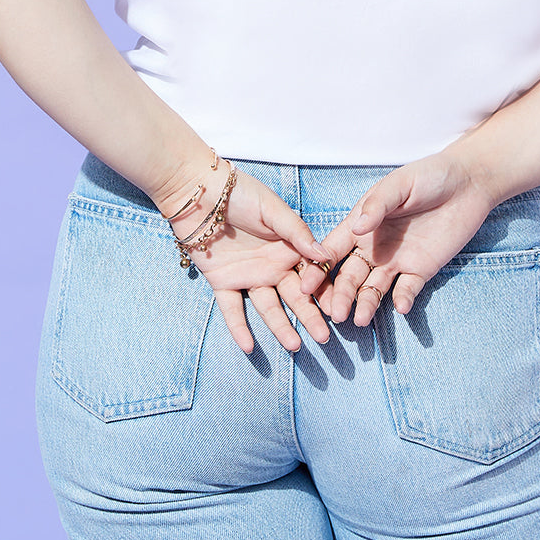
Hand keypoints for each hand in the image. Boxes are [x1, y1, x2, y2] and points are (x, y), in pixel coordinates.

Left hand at [174, 166, 331, 354]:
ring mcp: (248, 276)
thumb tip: (324, 254)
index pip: (312, 274)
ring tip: (295, 347)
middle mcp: (272, 266)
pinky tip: (249, 348)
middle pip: (294, 296)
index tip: (339, 309)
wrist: (200, 192)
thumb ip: (296, 232)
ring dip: (280, 327)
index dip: (325, 291)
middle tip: (325, 337)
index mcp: (288, 248)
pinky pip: (232, 309)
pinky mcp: (222, 282)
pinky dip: (239, 328)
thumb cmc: (240, 192)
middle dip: (310, 316)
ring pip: (267, 307)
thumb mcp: (272, 209)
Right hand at [296, 150, 498, 326]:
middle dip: (340, 295)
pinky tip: (400, 306)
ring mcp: (397, 260)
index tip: (304, 286)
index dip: (318, 268)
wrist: (469, 183)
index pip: (332, 250)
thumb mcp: (400, 184)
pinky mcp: (421, 269)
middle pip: (350, 276)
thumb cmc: (429, 175)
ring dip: (365, 303)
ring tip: (360, 320)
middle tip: (335, 314)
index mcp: (361, 224)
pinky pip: (408, 289)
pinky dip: (403, 299)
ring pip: (373, 288)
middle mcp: (374, 247)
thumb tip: (357, 227)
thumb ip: (378, 205)